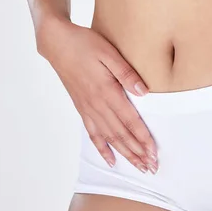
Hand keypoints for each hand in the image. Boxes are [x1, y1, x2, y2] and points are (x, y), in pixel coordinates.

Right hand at [36, 16, 158, 173]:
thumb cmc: (85, 43)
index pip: (130, 121)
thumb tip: (144, 92)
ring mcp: (88, 108)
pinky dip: (102, 148)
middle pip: (121, 135)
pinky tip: (111, 160)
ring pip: (109, 138)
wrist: (57, 42)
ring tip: (138, 167)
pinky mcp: (81, 107)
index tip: (154, 153)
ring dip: (125, 154)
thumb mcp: (109, 53)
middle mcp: (96, 104)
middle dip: (138, 152)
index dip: (143, 138)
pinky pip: (92, 133)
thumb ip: (127, 74)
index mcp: (106, 91)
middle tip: (151, 167)